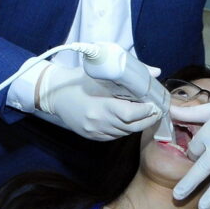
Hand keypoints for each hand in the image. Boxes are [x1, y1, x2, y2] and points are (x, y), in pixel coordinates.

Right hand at [36, 62, 161, 139]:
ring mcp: (94, 132)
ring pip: (124, 133)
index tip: (154, 103)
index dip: (146, 111)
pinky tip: (127, 119)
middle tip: (156, 110)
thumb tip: (155, 71)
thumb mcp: (99, 73)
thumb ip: (129, 72)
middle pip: (131, 126)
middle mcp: (97, 123)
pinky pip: (115, 136)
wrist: (53, 94)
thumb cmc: (76, 80)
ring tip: (144, 113)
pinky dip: (125, 128)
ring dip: (137, 124)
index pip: (129, 114)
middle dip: (147, 119)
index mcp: (98, 106)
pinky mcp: (92, 136)